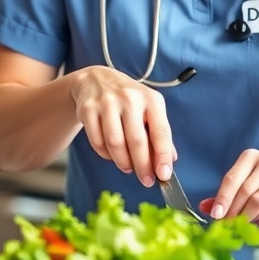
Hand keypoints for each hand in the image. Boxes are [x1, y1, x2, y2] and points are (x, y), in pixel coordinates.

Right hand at [68, 65, 176, 186]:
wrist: (95, 79)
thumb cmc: (128, 99)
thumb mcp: (148, 109)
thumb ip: (159, 133)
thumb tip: (170, 160)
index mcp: (151, 99)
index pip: (160, 132)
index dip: (162, 156)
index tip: (164, 175)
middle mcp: (129, 98)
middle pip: (136, 141)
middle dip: (142, 166)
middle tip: (146, 180)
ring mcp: (106, 102)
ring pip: (115, 143)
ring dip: (122, 161)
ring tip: (127, 167)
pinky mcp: (88, 109)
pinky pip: (97, 140)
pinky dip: (105, 154)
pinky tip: (110, 154)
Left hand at [199, 140, 258, 229]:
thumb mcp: (255, 168)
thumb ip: (232, 186)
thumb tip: (206, 206)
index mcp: (253, 156)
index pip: (232, 179)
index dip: (222, 198)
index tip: (215, 214)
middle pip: (246, 192)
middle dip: (233, 212)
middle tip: (227, 225)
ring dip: (249, 218)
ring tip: (242, 225)